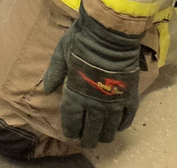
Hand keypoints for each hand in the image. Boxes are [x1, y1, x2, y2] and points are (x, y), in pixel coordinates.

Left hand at [43, 8, 140, 148]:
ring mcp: (114, 102)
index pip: (72, 121)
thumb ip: (54, 72)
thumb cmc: (82, 41)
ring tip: (102, 138)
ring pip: (109, 128)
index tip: (71, 134)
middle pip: (91, 130)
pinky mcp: (129, 96)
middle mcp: (95, 104)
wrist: (109, 33)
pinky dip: (123, 125)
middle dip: (88, 138)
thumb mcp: (61, 53)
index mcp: (76, 94)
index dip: (71, 130)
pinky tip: (119, 126)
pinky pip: (127, 118)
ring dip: (105, 135)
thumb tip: (47, 90)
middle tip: (86, 142)